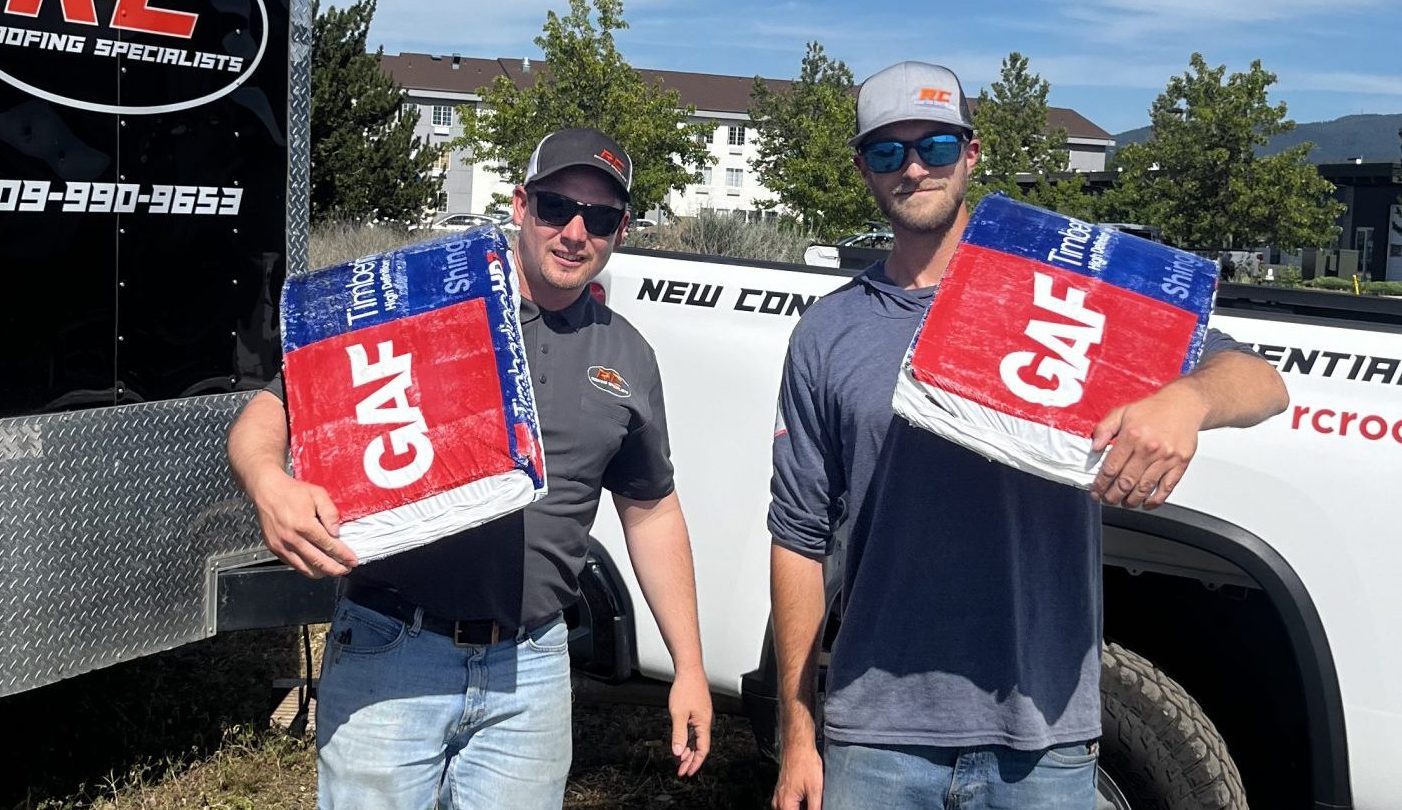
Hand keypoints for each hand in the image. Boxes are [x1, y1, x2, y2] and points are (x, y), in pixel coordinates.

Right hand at [245, 466, 357, 577]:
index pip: (329, 545)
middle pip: (318, 561)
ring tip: (333, 570)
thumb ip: (330, 513)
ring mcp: (282, 546)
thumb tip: (336, 533)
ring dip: (322, 572)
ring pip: (305, 568)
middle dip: (335, 569)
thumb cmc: (293, 491)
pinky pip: (293, 565)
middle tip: (347, 570)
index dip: (343, 555)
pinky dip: (307, 568)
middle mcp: (292, 539)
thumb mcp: (318, 494)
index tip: (353, 561)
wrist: (267, 490)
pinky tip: (316, 566)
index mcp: (305, 525)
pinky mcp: (274, 549)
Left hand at [668, 666, 712, 776]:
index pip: (702, 750)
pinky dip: (688, 738)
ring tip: (679, 757)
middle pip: (700, 746)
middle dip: (690, 759)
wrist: (689, 670)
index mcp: (703, 724)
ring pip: (697, 738)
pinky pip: (695, 729)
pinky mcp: (698, 710)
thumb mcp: (678, 714)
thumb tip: (678, 751)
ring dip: (688, 749)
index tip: (687, 772)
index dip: (695, 763)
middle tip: (681, 769)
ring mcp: (702, 715)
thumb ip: (678, 734)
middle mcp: (705, 721)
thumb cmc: (686, 687)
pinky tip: (681, 739)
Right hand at [772, 740, 823, 809]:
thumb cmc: (805, 761)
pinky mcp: (781, 792)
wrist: (797, 745)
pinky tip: (807, 801)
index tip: (815, 808)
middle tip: (814, 805)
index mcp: (786, 804)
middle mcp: (778, 802)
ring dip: (800, 808)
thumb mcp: (815, 789)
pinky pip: (787, 806)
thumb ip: (815, 808)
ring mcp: (778, 796)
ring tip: (811, 801)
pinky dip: (797, 806)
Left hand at [1090, 383, 1210, 508]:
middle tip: (1107, 500)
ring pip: (1144, 488)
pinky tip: (1146, 503)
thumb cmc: (1153, 410)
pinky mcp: (1180, 464)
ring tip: (1124, 503)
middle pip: (1126, 482)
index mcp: (1132, 436)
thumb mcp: (1122, 412)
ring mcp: (1166, 458)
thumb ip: (1104, 429)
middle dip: (1113, 496)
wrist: (1185, 405)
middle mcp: (1149, 449)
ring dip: (1131, 501)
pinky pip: (1166, 488)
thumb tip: (1093, 447)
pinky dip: (1155, 500)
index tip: (1095, 491)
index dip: (1100, 484)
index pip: (1111, 468)